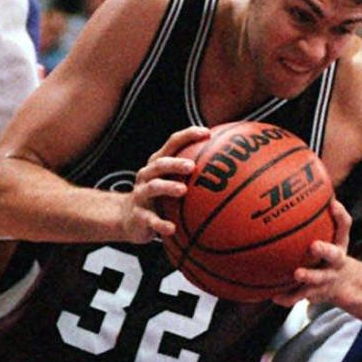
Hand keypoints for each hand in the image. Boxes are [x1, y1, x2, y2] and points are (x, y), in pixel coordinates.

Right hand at [119, 125, 209, 246]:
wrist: (129, 218)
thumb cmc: (159, 197)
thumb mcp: (171, 181)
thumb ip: (193, 173)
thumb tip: (232, 167)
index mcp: (158, 163)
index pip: (172, 143)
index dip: (188, 135)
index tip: (207, 133)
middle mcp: (147, 175)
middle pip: (160, 164)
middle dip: (175, 163)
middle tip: (192, 166)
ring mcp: (141, 195)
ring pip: (152, 188)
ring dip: (167, 187)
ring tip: (182, 190)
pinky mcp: (139, 216)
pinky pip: (151, 220)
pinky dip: (161, 224)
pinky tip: (172, 228)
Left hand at [273, 194, 350, 306]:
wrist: (345, 285)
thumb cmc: (328, 252)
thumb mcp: (328, 235)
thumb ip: (314, 218)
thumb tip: (285, 190)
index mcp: (339, 244)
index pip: (344, 226)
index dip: (340, 215)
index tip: (333, 203)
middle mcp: (336, 261)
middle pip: (335, 255)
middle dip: (325, 250)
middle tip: (314, 246)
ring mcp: (328, 279)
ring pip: (320, 279)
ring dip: (309, 276)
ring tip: (297, 273)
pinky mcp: (318, 294)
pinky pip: (301, 296)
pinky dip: (288, 297)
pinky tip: (274, 296)